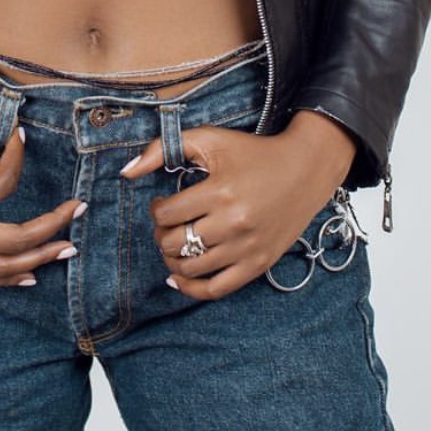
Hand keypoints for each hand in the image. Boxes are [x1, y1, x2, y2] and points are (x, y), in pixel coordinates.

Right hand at [0, 92, 82, 287]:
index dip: (17, 155)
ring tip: (67, 250)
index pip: (4, 183)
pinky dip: (6, 279)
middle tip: (78, 209)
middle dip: (53, 225)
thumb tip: (2, 127)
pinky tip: (26, 276)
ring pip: (2, 269)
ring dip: (38, 259)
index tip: (21, 135)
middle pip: (18, 241)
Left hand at [122, 111, 356, 299]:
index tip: (163, 204)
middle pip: (175, 244)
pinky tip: (177, 277)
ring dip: (171, 259)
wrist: (304, 170)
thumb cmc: (252, 153)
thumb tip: (126, 171)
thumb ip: (163, 149)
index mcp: (219, 192)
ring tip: (174, 243)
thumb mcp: (209, 140)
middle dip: (162, 234)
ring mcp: (247, 249)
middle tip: (168, 224)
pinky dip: (191, 288)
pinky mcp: (258, 265)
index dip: (157, 210)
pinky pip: (216, 290)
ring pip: (190, 269)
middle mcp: (233, 224)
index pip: (167, 214)